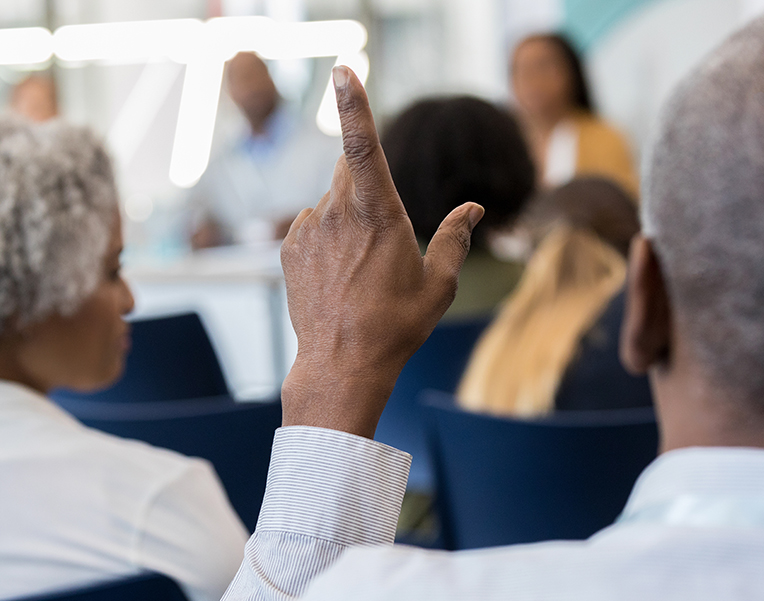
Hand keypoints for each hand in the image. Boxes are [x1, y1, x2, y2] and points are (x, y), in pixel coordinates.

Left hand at [280, 66, 483, 437]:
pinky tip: (338, 276)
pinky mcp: (289, 247)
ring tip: (360, 270)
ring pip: (331, 201)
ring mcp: (308, 229)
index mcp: (378, 214)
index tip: (344, 73)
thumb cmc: (396, 326)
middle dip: (367, 185)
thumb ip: (456, 237)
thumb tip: (474, 207)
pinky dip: (325, 237)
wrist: (340, 365)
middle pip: (350, 171)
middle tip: (382, 234)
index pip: (364, 146)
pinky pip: (311, 224)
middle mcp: (337, 213)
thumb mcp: (438, 284)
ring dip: (346, 218)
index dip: (354, 106)